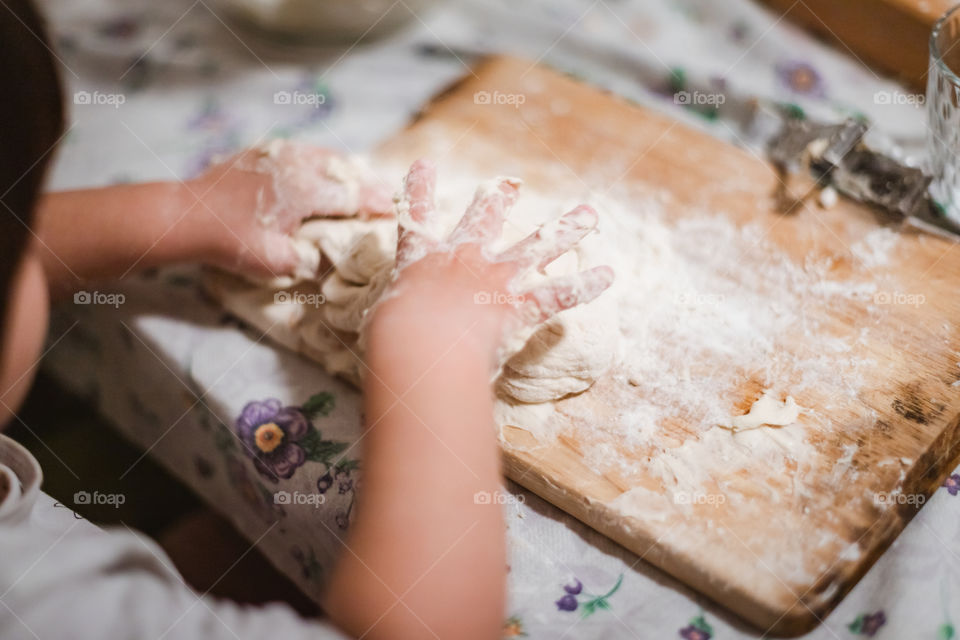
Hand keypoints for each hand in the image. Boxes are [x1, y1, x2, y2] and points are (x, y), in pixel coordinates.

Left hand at [186, 140, 392, 279]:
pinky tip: (321, 170)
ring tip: (360, 179)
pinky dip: (320, 161)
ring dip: (345, 169)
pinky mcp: (262, 151)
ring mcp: (278, 153)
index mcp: (305, 189)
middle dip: (367, 182)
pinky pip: (302, 152)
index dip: (377, 203)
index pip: (352, 196)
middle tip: (387, 193)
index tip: (397, 208)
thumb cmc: (230, 241)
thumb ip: (307, 261)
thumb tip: (324, 259)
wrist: (185, 215)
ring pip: (324, 155)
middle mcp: (296, 164)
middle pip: (343, 170)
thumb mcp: (273, 262)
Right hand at [370, 158, 613, 361]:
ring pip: (539, 245)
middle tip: (510, 182)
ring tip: (588, 213)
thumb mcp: (382, 323)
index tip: (423, 165)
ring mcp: (496, 277)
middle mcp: (463, 259)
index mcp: (422, 260)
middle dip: (499, 199)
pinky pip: (561, 293)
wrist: (421, 340)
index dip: (419, 190)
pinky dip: (586, 285)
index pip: (416, 218)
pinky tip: (608, 275)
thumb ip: (391, 322)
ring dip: (567, 228)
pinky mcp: (521, 303)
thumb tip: (389, 339)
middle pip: (484, 219)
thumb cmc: (393, 336)